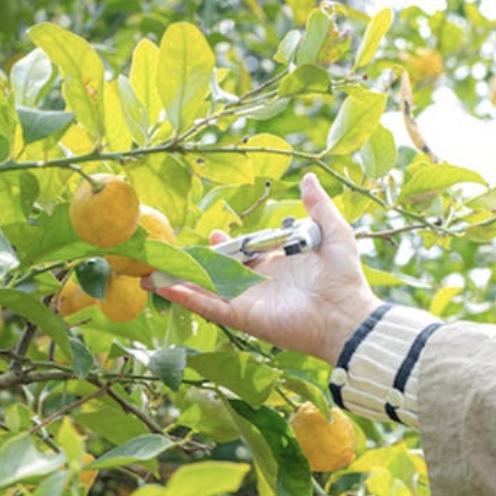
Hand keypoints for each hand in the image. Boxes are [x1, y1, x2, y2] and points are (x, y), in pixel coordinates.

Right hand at [145, 173, 381, 364]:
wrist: (345, 313)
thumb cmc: (343, 277)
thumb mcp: (332, 231)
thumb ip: (318, 206)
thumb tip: (308, 178)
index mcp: (276, 265)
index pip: (244, 253)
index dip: (228, 244)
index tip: (215, 232)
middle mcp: (258, 284)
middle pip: (218, 271)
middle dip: (195, 262)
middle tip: (171, 252)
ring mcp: (247, 301)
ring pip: (204, 288)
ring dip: (177, 280)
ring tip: (150, 271)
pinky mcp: (242, 316)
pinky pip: (208, 306)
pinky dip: (184, 297)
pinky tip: (162, 287)